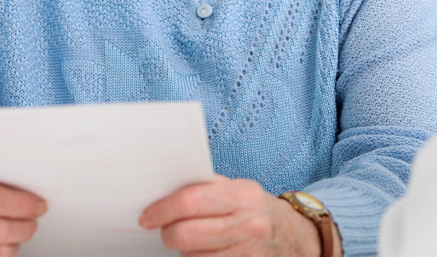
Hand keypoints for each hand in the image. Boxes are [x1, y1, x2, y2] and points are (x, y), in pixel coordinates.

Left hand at [139, 175, 339, 256]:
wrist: (289, 237)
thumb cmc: (252, 208)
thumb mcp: (236, 189)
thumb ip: (205, 186)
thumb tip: (162, 189)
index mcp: (244, 196)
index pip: (193, 201)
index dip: (163, 209)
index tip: (147, 215)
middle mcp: (248, 226)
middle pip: (186, 235)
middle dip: (166, 233)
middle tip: (162, 229)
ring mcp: (246, 254)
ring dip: (182, 250)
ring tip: (189, 239)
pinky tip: (201, 252)